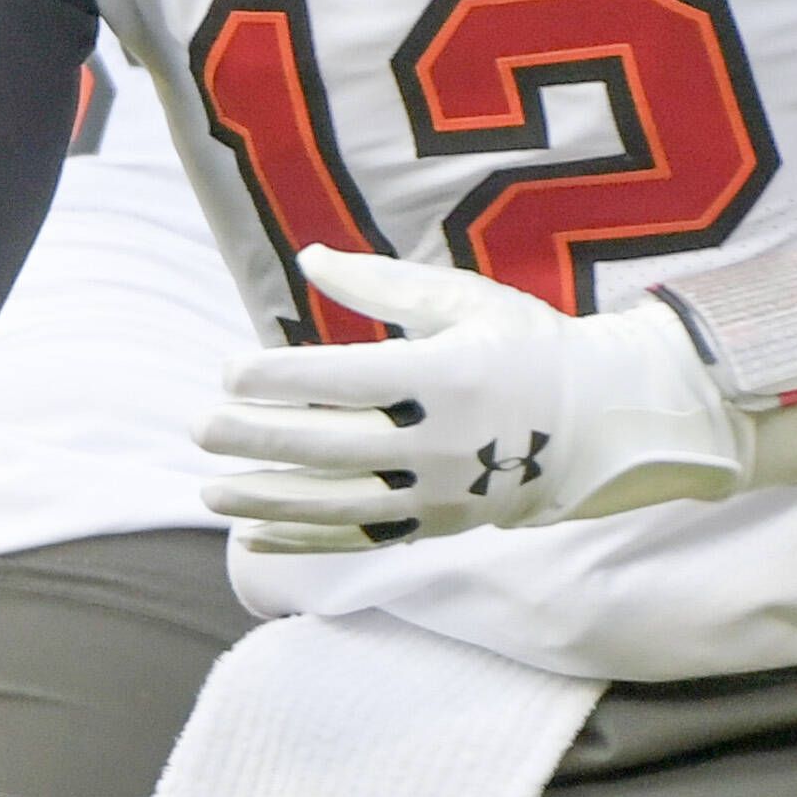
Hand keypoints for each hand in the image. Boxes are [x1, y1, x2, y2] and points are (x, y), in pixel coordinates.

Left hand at [196, 248, 737, 551]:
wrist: (598, 425)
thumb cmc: (524, 345)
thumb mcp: (462, 299)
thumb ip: (382, 282)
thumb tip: (307, 256)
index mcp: (446, 376)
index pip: (347, 380)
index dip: (282, 378)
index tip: (230, 370)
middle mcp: (441, 441)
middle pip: (333, 446)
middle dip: (259, 439)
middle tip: (198, 427)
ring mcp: (440, 492)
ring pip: (340, 503)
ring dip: (268, 498)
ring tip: (210, 489)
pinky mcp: (438, 525)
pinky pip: (362, 539)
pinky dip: (305, 541)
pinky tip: (251, 536)